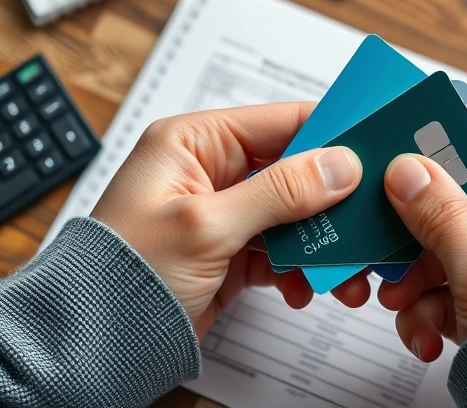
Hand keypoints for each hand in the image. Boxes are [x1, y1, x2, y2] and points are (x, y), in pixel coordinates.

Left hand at [92, 103, 369, 335]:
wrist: (91, 345)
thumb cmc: (120, 275)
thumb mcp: (207, 225)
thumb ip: (279, 191)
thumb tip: (339, 165)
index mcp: (193, 142)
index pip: (279, 121)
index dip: (330, 132)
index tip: (375, 145)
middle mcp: (209, 171)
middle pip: (294, 170)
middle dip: (333, 199)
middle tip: (369, 218)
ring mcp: (222, 213)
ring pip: (294, 214)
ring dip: (322, 240)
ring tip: (345, 268)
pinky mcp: (230, 252)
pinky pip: (282, 249)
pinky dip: (300, 268)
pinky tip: (306, 287)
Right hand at [377, 151, 466, 361]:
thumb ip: (442, 218)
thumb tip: (410, 171)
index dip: (448, 160)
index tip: (403, 161)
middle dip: (422, 241)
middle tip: (387, 248)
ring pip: (455, 257)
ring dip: (420, 283)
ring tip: (402, 303)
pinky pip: (460, 294)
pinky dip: (434, 312)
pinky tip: (425, 335)